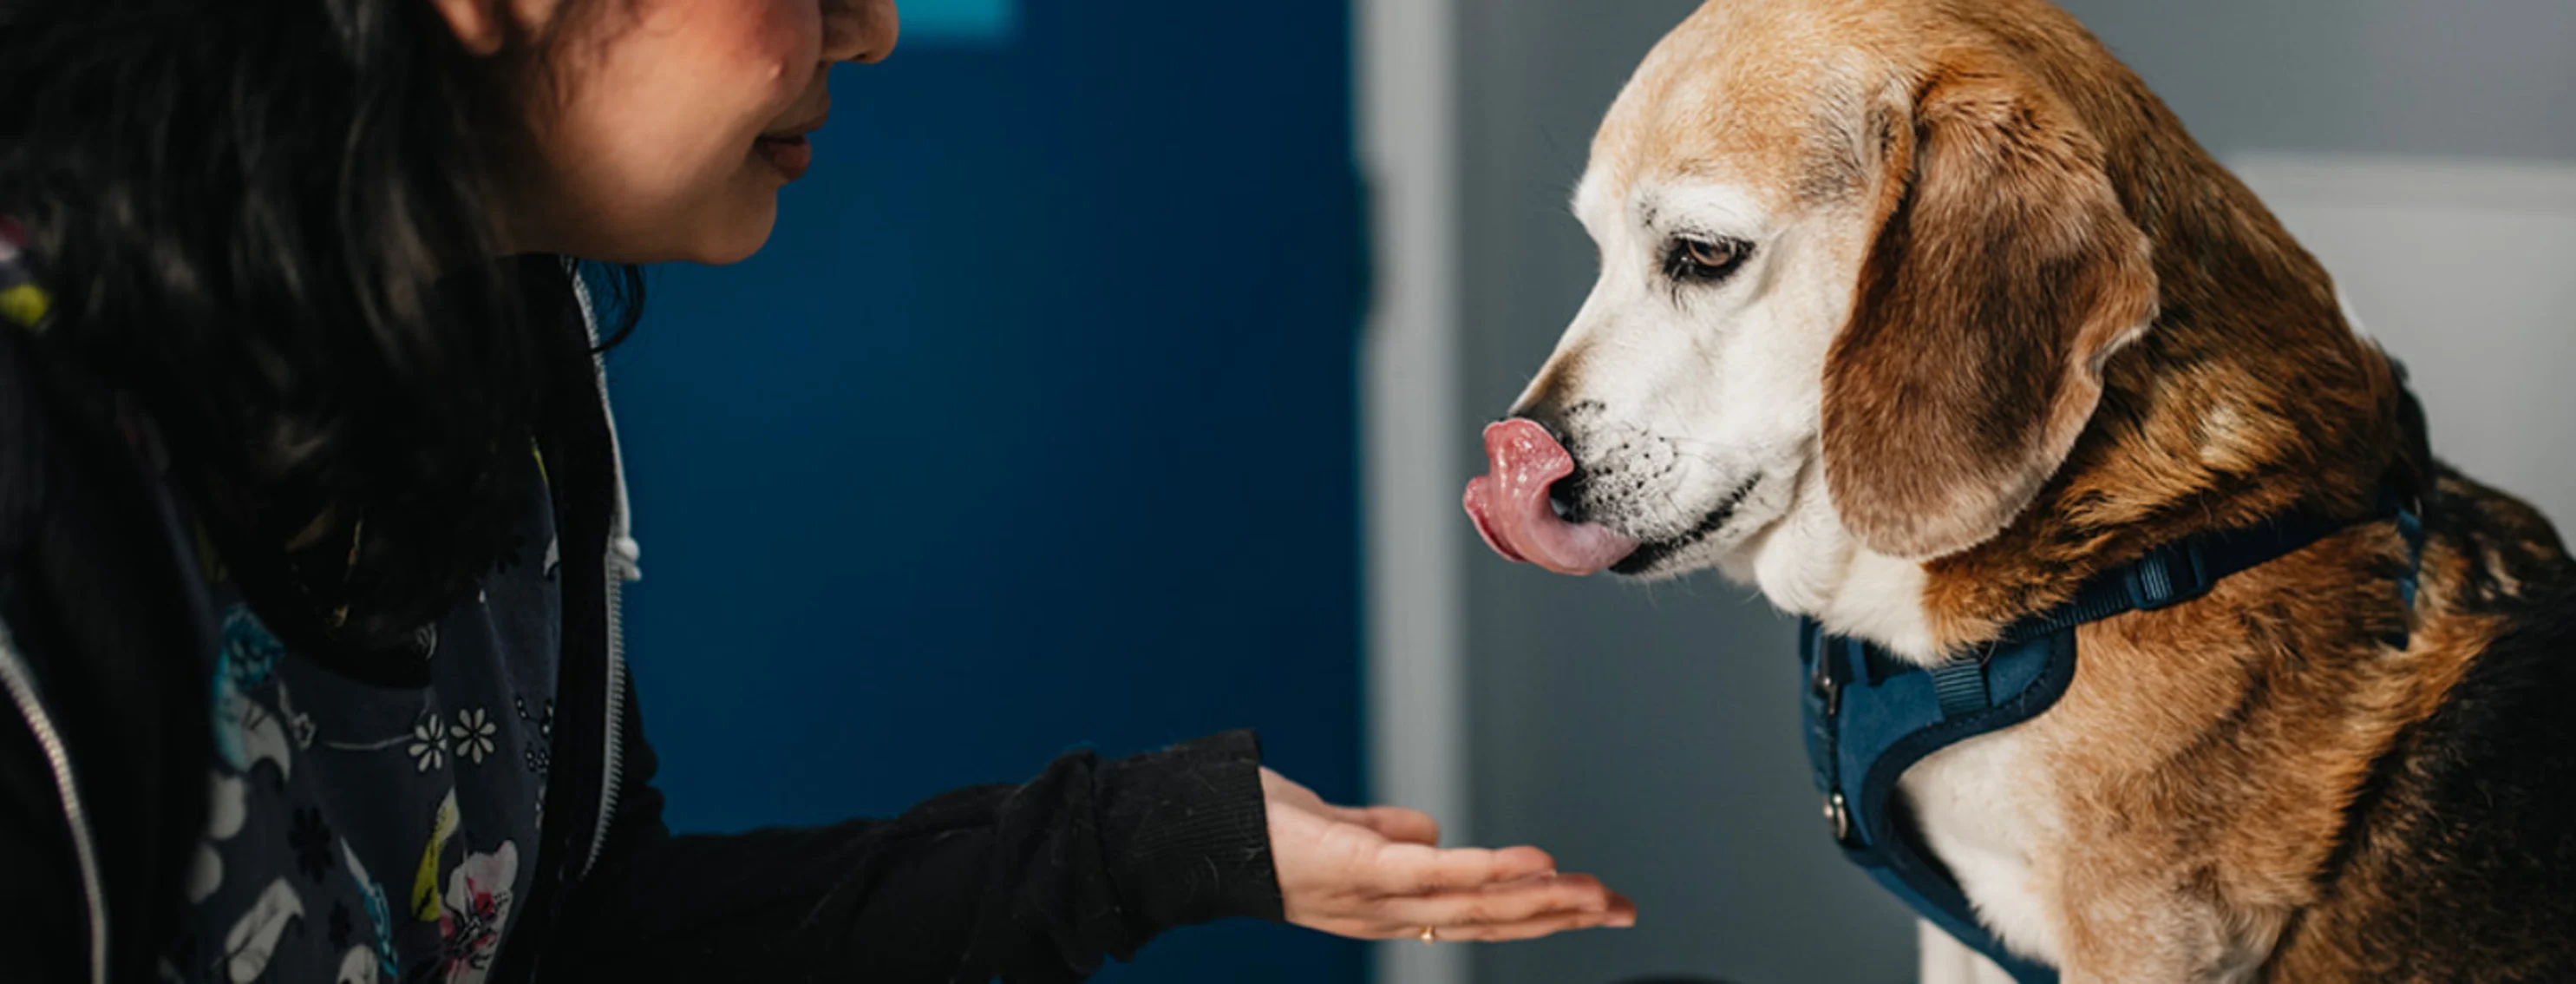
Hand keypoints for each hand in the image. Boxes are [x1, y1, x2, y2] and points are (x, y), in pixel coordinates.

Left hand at [1261, 767, 1635, 941]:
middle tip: (1623, 910)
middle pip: (1491, 920)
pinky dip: (1489, 869)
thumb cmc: (1262, 831)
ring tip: (1595, 893)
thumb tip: (1431, 829)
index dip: (1539, 913)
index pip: (1479, 915)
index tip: (1595, 904)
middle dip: (1561, 916)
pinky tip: (1535, 862)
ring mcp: (1376, 897)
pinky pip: (1436, 874)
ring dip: (1542, 900)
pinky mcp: (1361, 869)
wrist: (1200, 833)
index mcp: (1392, 907)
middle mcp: (1390, 915)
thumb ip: (1386, 833)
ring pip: (1475, 905)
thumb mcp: (1340, 833)